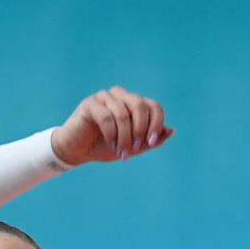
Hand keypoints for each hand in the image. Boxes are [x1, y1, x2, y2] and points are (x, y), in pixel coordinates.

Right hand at [51, 86, 173, 165]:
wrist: (78, 151)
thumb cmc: (105, 147)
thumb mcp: (133, 147)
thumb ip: (151, 140)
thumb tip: (170, 131)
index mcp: (133, 103)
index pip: (153, 106)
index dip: (156, 123)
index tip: (151, 143)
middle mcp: (120, 95)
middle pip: (139, 105)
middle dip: (140, 129)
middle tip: (135, 148)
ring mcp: (104, 97)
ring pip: (122, 113)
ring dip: (124, 137)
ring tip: (122, 153)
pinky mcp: (90, 103)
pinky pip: (106, 117)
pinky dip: (112, 135)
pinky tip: (111, 145)